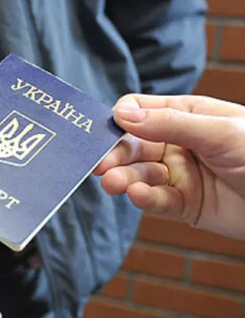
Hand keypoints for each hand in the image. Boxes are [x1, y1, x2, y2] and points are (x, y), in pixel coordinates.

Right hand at [95, 94, 244, 240]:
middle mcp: (178, 144)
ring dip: (124, 179)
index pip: (142, 113)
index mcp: (186, 117)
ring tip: (112, 183)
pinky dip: (144, 199)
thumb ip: (169, 123)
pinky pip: (157, 200)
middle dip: (116, 155)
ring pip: (140, 175)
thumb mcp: (218, 132)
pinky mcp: (184, 205)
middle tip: (99, 165)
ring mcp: (180, 175)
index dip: (121, 120)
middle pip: (134, 146)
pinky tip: (137, 195)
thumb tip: (122, 113)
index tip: (102, 130)